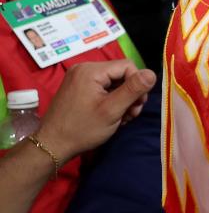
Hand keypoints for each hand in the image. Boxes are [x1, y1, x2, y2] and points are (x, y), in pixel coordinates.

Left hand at [37, 60, 154, 160]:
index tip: (136, 106)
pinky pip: (103, 87)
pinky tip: (111, 115)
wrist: (52, 146)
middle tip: (130, 115)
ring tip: (121, 118)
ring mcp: (79, 78)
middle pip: (121, 74)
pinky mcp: (78, 87)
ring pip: (114, 82)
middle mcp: (84, 68)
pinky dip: (111, 100)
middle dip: (130, 94)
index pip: (128, 66)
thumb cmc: (82, 129)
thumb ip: (133, 90)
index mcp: (91, 70)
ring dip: (122, 99)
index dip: (137, 85)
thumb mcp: (112, 110)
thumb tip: (152, 73)